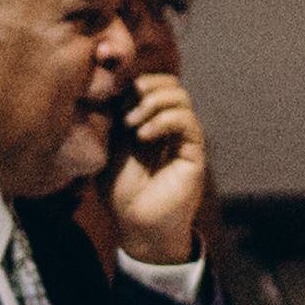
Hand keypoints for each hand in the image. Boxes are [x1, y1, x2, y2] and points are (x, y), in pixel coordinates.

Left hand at [106, 72, 210, 265]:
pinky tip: (143, 135)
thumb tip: (113, 86)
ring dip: (153, 103)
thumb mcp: (110, 147)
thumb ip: (114, 118)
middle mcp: (169, 125)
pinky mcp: (194, 152)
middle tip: (125, 108)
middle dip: (146, 86)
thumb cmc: (120, 190)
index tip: (113, 94)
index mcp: (149, 121)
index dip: (136, 81)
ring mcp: (184, 137)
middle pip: (170, 84)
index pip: (152, 84)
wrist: (136, 224)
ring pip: (181, 97)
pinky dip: (165, 120)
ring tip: (132, 124)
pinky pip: (188, 122)